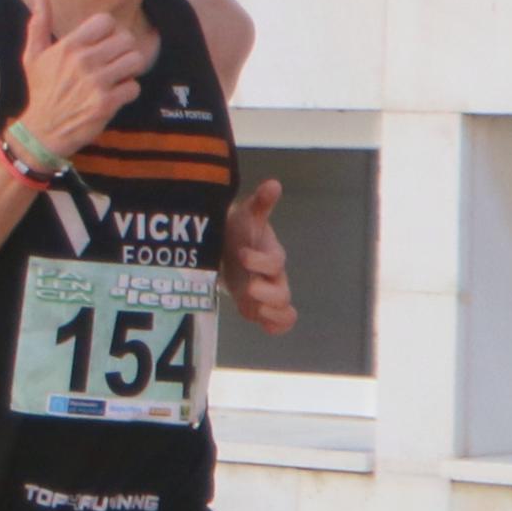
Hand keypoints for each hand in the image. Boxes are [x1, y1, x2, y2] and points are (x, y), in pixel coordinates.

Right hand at [14, 0, 150, 164]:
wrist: (43, 130)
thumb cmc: (40, 90)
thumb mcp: (34, 55)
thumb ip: (39, 23)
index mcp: (68, 46)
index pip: (106, 21)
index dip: (110, 31)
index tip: (104, 43)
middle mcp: (83, 61)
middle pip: (126, 39)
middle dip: (124, 50)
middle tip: (115, 61)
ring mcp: (96, 82)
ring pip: (135, 61)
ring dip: (130, 69)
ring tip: (118, 76)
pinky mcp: (107, 103)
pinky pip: (134, 87)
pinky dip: (129, 91)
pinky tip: (116, 95)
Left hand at [222, 178, 298, 334]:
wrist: (227, 250)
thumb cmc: (238, 232)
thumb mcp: (246, 216)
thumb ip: (260, 203)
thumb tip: (274, 184)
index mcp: (272, 255)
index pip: (276, 262)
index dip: (260, 261)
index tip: (242, 254)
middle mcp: (274, 277)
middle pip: (283, 292)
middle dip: (267, 292)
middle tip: (248, 287)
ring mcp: (267, 294)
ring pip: (284, 310)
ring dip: (271, 312)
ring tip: (254, 307)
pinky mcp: (258, 308)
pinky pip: (278, 323)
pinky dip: (275, 326)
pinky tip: (262, 324)